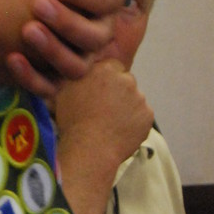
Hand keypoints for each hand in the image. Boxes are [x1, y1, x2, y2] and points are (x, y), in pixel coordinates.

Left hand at [11, 0, 123, 96]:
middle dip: (68, 19)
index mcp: (95, 5)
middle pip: (97, 36)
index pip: (107, 0)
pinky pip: (48, 88)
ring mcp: (69, 61)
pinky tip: (12, 58)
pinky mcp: (47, 82)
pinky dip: (31, 76)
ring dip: (54, 49)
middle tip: (36, 4)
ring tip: (26, 30)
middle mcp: (89, 36)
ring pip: (77, 66)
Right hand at [56, 58, 153, 172]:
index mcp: (105, 69)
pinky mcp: (148, 115)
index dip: (106, 78)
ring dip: (127, 106)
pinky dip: (135, 120)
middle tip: (105, 107)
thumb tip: (83, 70)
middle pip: (125, 80)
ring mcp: (140, 98)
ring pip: (135, 98)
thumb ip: (80, 75)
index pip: (112, 65)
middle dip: (118, 90)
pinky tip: (121, 130)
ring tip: (112, 122)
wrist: (90, 148)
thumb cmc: (74, 120)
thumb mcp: (65, 89)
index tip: (99, 89)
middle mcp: (126, 79)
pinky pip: (142, 114)